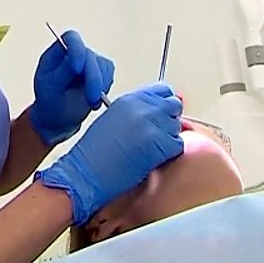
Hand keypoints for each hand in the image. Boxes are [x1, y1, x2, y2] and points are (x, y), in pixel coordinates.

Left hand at [30, 30, 114, 145]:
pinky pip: (109, 74)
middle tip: (91, 99)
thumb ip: (63, 71)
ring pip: (103, 65)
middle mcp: (75, 53)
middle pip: (90, 55)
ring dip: (100, 85)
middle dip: (93, 78)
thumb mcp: (50, 88)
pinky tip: (95, 99)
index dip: (77, 51)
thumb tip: (77, 59)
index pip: (71, 38)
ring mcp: (89, 62)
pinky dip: (105, 87)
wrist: (58, 118)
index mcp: (58, 52)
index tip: (76, 70)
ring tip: (91, 102)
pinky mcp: (101, 72)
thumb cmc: (49, 101)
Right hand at [36, 83, 183, 224]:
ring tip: (149, 149)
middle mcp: (142, 108)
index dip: (164, 103)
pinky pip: (177, 145)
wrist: (86, 172)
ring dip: (168, 138)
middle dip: (169, 119)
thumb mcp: (113, 119)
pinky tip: (152, 158)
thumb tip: (157, 113)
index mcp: (129, 99)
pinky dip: (169, 153)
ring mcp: (152, 124)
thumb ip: (136, 111)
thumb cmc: (94, 152)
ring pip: (177, 126)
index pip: (162, 90)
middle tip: (158, 134)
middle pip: (174, 105)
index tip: (162, 113)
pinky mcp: (159, 144)